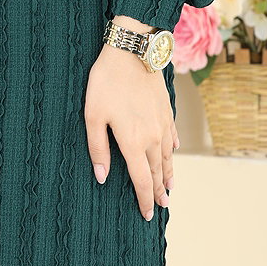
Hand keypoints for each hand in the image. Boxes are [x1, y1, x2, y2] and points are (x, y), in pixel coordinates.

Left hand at [84, 25, 179, 222]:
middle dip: (159, 191)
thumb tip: (102, 177)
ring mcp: (162, 122)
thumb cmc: (107, 81)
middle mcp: (152, 137)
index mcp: (133, 142)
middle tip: (161, 206)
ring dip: (168, 173)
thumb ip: (98, 148)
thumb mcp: (93, 115)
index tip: (146, 215)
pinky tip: (173, 150)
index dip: (144, 200)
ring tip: (170, 187)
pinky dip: (172, 148)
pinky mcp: (166, 108)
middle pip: (158, 171)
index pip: (142, 181)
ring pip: (168, 155)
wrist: (132, 50)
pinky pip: (172, 135)